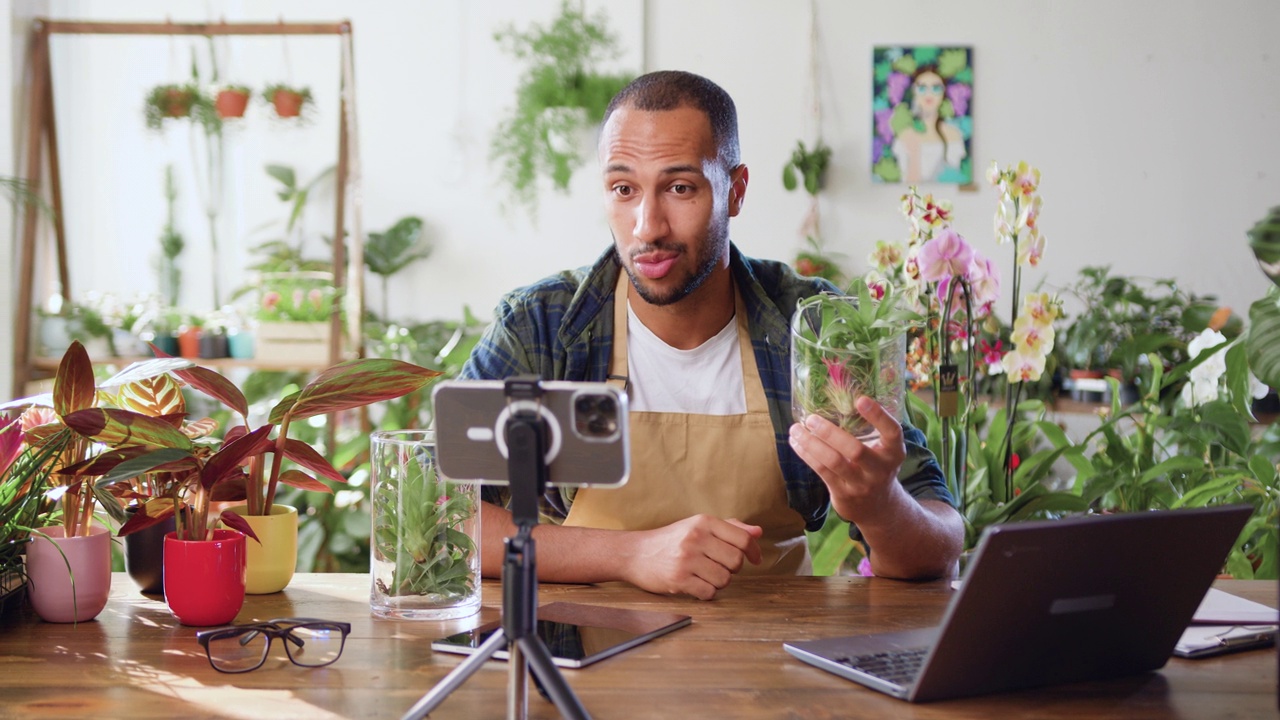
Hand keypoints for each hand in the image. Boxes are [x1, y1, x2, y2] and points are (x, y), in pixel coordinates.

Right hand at [624, 515, 762, 600]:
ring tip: (703, 575)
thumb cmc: (670, 541)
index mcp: (703, 522)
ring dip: (718, 582)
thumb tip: (758, 532)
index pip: (742, 538)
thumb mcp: (698, 527)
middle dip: (731, 568)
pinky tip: (695, 584)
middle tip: (717, 566)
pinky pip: (709, 592)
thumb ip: (729, 528)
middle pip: (736, 561)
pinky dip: (706, 592)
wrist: (635, 553)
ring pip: (724, 579)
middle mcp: (696, 538)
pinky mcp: (678, 579)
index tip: (754, 559)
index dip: (753, 551)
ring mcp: (687, 559)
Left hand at [788, 396, 906, 522]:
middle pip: (854, 449)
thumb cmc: (877, 467)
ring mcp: (861, 484)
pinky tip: (796, 443)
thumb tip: (841, 396)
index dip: (878, 416)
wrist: (878, 507)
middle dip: (829, 432)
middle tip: (811, 418)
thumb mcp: (884, 451)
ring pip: (832, 461)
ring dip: (811, 443)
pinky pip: (822, 471)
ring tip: (795, 429)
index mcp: (894, 452)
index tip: (860, 399)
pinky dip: (806, 455)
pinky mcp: (843, 493)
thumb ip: (871, 430)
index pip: (892, 432)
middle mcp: (880, 469)